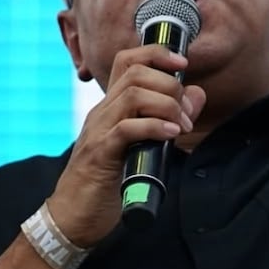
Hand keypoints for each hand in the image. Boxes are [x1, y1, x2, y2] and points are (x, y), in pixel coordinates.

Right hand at [47, 45, 206, 247]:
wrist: (73, 214)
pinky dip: (155, 126)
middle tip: (186, 115)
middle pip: (135, 73)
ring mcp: (99, 130)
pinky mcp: (101, 153)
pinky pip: (127, 127)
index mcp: (110, 107)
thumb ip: (167, 118)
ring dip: (167, 105)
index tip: (183, 64)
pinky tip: (170, 135)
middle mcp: (102, 112)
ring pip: (133, 94)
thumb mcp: (142, 145)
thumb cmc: (105, 183)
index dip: (156, 54)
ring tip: (180, 128)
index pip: (127, 60)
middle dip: (171, 86)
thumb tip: (195, 94)